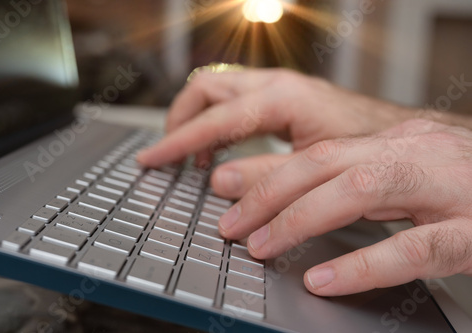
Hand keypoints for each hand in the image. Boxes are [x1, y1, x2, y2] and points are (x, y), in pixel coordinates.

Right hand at [137, 69, 413, 197]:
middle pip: (206, 90)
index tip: (151, 159)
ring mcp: (277, 89)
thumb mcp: (314, 166)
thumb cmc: (368, 148)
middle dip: (179, 121)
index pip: (212, 118)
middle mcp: (275, 85)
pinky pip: (233, 103)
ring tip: (187, 157)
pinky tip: (218, 151)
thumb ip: (266, 173)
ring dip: (195, 121)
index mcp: (280, 98)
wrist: (398, 139)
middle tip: (165, 155)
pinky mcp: (281, 101)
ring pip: (217, 92)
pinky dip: (215, 125)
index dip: (176, 141)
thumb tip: (219, 180)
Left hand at [217, 119, 471, 295]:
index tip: (229, 197)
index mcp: (398, 142)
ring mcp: (449, 188)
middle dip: (270, 193)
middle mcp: (418, 153)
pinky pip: (416, 246)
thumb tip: (299, 203)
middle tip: (231, 226)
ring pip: (362, 188)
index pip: (318, 152)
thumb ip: (360, 185)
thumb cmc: (469, 187)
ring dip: (302, 218)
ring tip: (263, 247)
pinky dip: (365, 264)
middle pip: (327, 162)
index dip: (267, 174)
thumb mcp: (408, 176)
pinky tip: (325, 280)